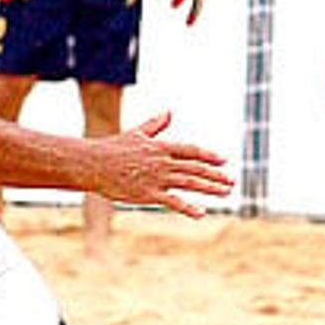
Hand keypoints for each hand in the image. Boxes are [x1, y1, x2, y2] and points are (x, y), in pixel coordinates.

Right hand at [93, 111, 233, 218]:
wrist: (93, 163)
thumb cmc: (113, 148)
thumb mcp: (137, 133)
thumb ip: (156, 124)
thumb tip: (169, 112)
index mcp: (161, 147)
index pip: (192, 150)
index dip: (209, 156)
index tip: (224, 160)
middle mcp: (163, 162)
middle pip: (196, 168)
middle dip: (216, 175)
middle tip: (232, 181)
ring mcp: (157, 178)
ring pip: (190, 183)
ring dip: (210, 188)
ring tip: (226, 193)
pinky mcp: (148, 194)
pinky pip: (173, 202)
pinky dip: (188, 207)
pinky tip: (201, 213)